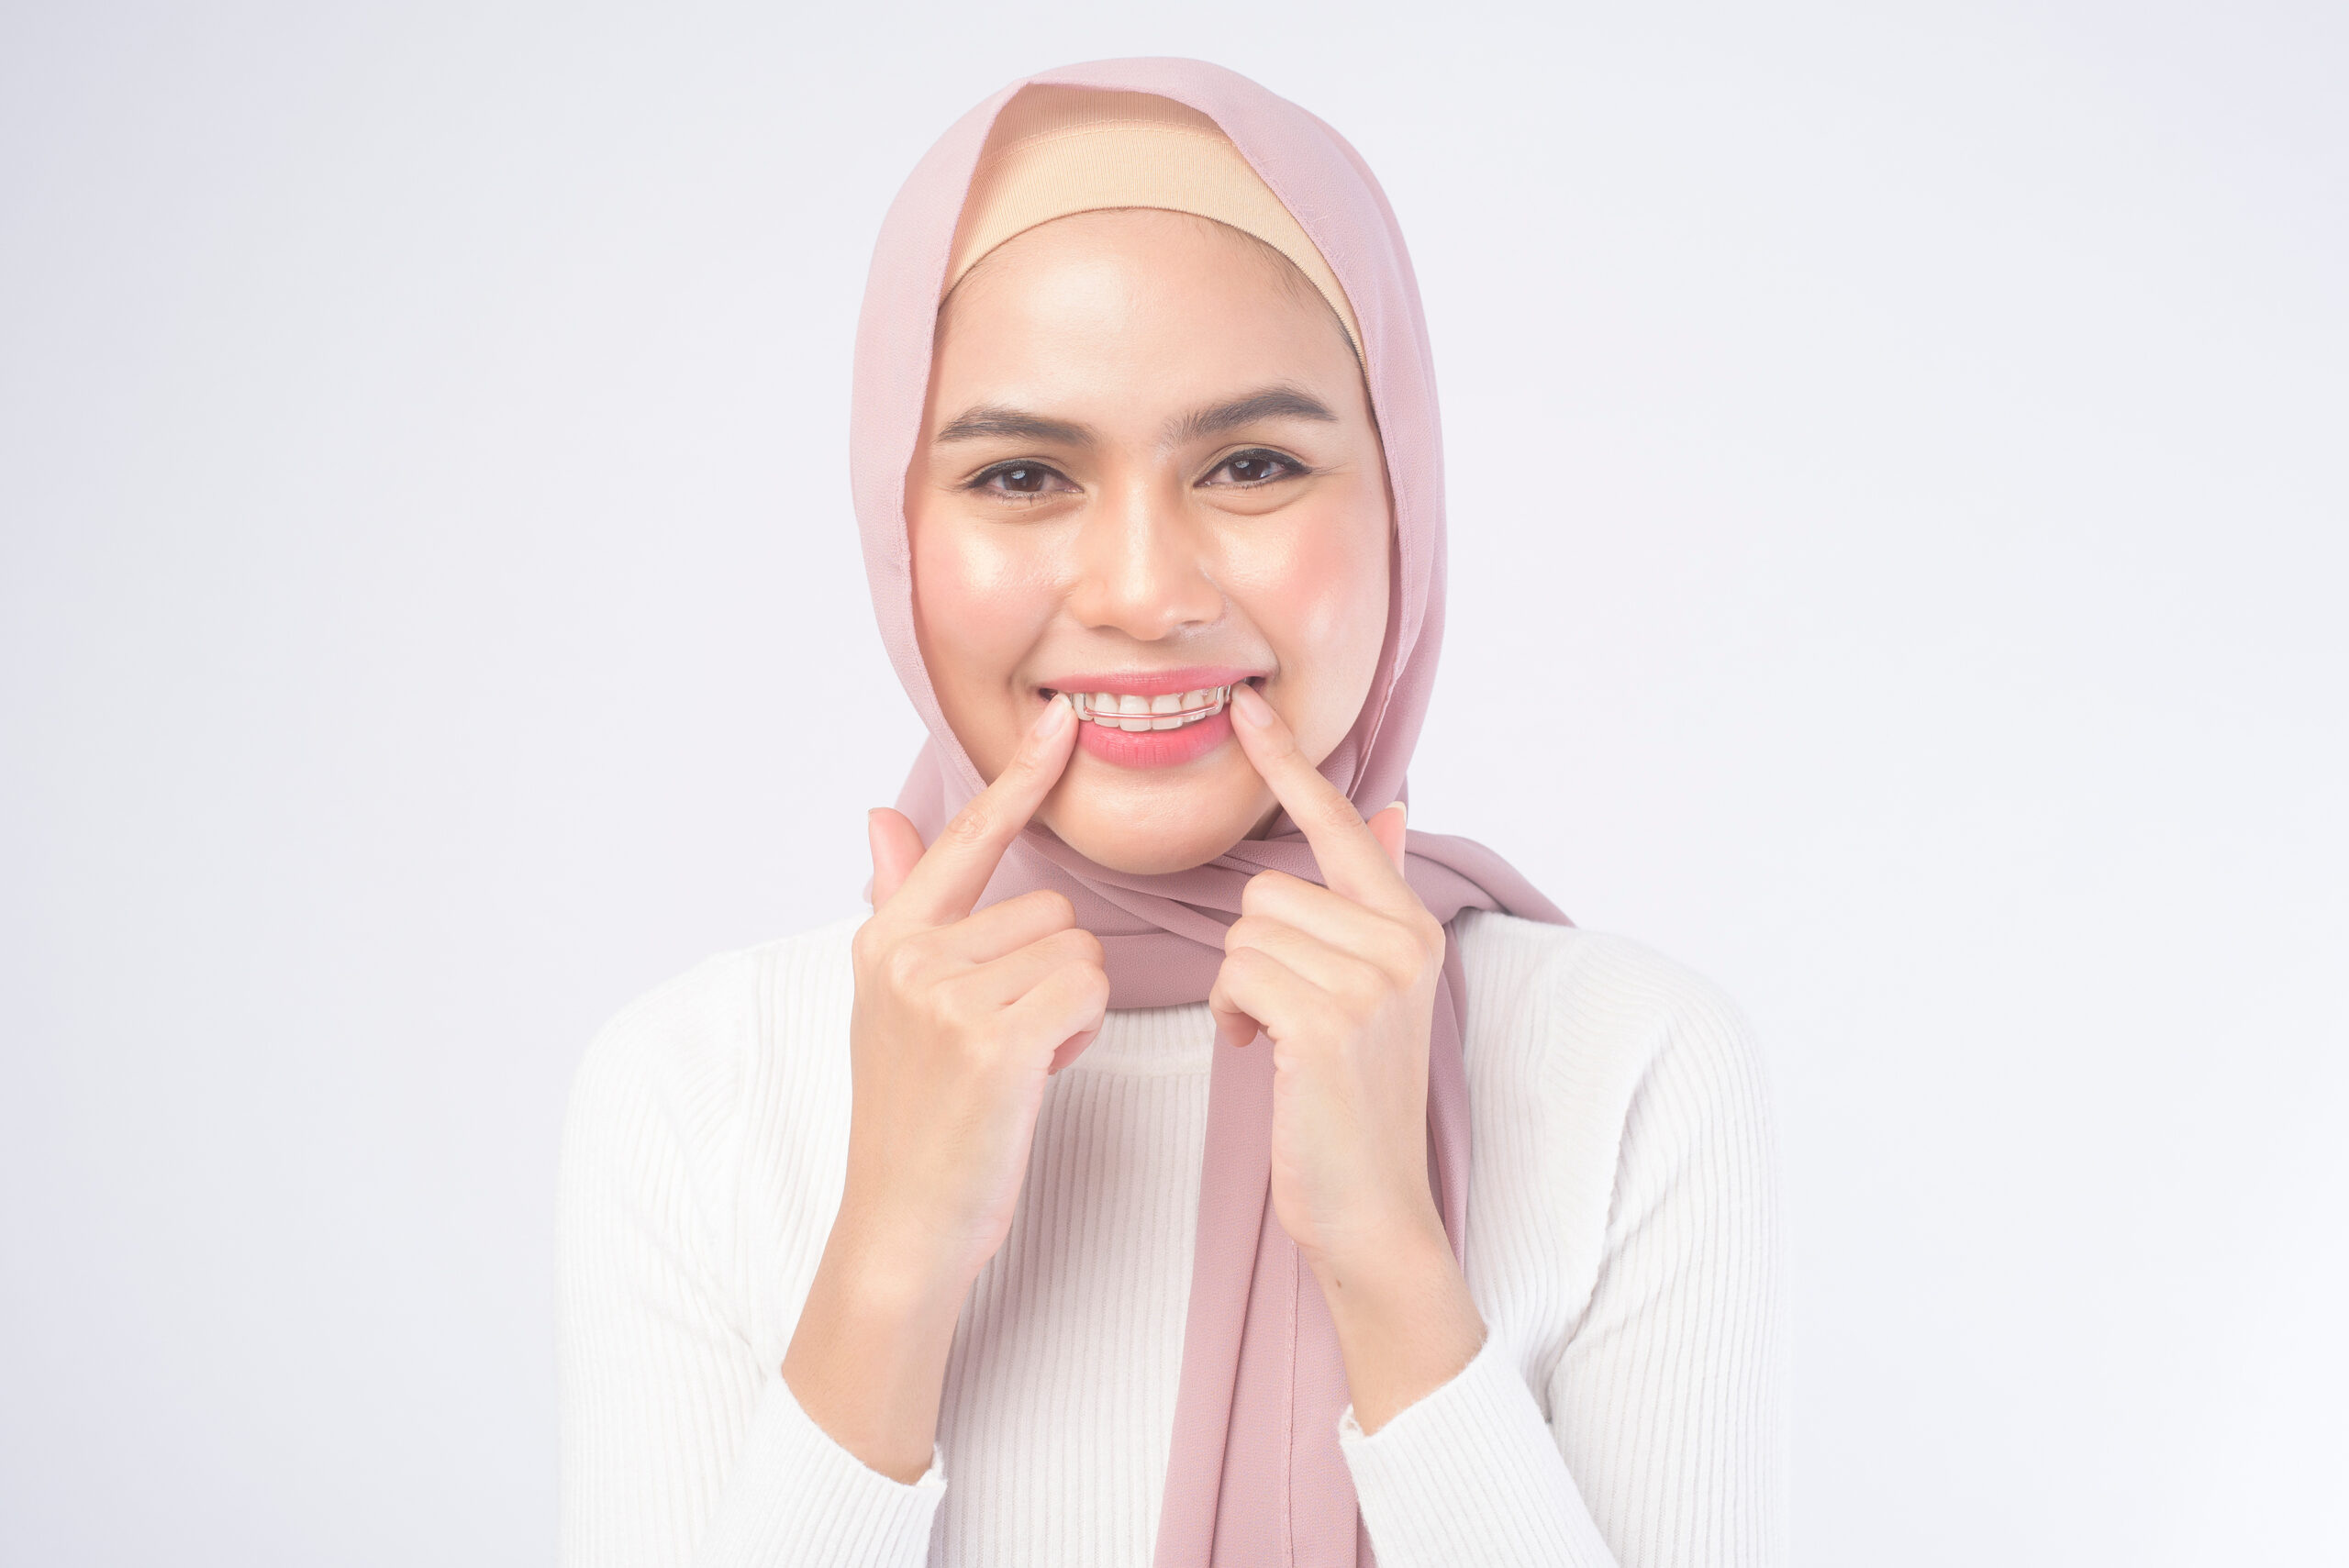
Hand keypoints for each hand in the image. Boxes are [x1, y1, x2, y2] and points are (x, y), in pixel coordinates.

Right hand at [784, 694, 1108, 1478]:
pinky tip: (1040, 1073)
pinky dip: (1083, 1032)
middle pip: (1055, 910)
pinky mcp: (993, 1039)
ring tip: (1019, 1061)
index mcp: (886, 937)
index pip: (967, 836)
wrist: (903, 1223)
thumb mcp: (891, 1004)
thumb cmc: (917, 1117)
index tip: (1061, 720)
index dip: (1020, 777)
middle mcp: (909, 954)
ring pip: (1081, 952)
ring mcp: (947, 995)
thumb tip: (877, 816)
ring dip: (1072, 1007)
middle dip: (1056, 974)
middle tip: (1011, 1039)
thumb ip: (899, 902)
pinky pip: (1089, 991)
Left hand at [1212, 680, 1485, 1431]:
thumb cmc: (1353, 1104)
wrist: (1371, 1210)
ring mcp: (1371, 980)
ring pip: (1244, 930)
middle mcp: (1401, 941)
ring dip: (1237, 987)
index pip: (1342, 824)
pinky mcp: (1328, 1019)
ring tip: (1275, 1041)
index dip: (1290, 766)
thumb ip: (1378, 897)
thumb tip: (1394, 809)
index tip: (1249, 708)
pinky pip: (1237, 970)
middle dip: (1249, 951)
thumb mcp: (1379, 992)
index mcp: (1410, 926)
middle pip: (1267, 888)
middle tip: (1276, 1016)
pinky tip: (1262, 1054)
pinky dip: (1231, 1011)